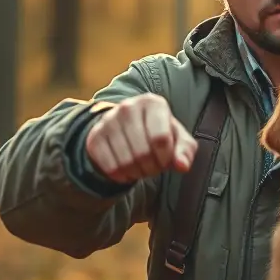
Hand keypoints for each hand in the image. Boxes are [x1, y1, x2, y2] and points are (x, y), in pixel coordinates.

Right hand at [84, 93, 199, 183]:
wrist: (126, 129)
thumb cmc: (158, 133)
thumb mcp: (177, 138)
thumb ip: (185, 151)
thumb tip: (182, 166)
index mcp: (153, 103)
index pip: (160, 139)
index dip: (166, 157)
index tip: (166, 160)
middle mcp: (128, 107)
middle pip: (142, 153)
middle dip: (153, 168)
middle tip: (154, 167)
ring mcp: (108, 121)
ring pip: (126, 162)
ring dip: (138, 173)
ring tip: (142, 167)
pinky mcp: (95, 137)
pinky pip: (110, 167)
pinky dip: (122, 176)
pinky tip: (127, 169)